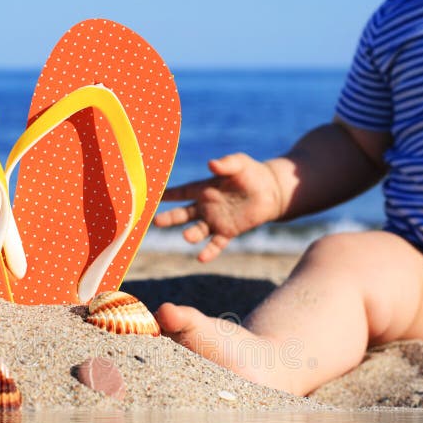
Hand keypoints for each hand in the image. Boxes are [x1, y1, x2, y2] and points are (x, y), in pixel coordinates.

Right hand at [154, 153, 282, 261]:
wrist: (271, 192)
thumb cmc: (252, 173)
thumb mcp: (239, 164)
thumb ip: (226, 164)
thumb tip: (211, 164)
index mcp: (204, 189)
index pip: (182, 192)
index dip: (168, 194)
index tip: (151, 197)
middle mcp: (206, 207)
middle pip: (183, 214)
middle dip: (170, 218)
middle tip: (156, 222)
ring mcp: (215, 221)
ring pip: (197, 231)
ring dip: (191, 235)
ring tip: (187, 236)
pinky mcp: (228, 232)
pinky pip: (215, 244)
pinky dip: (209, 252)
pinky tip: (201, 258)